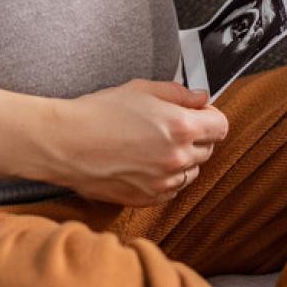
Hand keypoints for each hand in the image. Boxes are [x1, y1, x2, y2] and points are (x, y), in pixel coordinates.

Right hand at [40, 79, 228, 206]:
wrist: (66, 143)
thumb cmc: (98, 113)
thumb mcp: (142, 88)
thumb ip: (179, 94)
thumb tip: (201, 99)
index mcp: (180, 127)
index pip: (221, 126)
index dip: (211, 117)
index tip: (200, 114)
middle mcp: (176, 158)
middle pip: (208, 149)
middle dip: (196, 136)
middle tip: (170, 126)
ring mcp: (163, 182)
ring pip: (191, 172)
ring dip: (182, 159)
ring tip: (153, 145)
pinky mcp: (147, 198)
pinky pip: (172, 189)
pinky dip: (166, 178)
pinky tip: (145, 163)